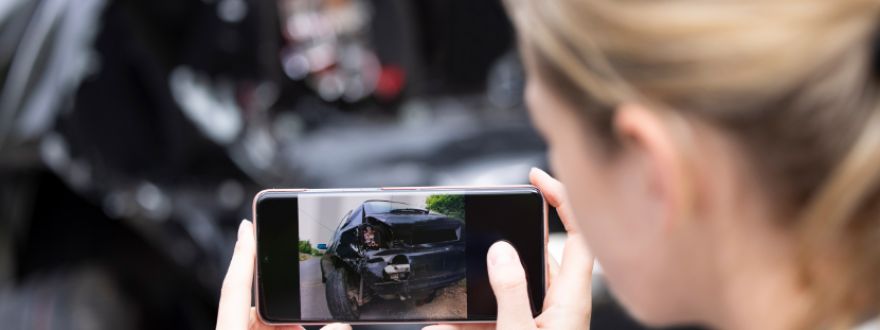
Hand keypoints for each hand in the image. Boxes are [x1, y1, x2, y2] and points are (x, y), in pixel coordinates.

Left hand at [216, 220, 349, 329]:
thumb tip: (343, 326)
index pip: (236, 286)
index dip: (243, 253)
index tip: (247, 226)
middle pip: (262, 305)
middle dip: (288, 304)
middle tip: (301, 320)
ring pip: (274, 320)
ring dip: (294, 324)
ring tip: (309, 328)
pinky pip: (278, 329)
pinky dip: (293, 329)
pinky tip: (313, 329)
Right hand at [425, 168, 593, 329]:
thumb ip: (510, 291)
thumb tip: (500, 251)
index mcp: (570, 300)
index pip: (579, 236)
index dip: (563, 200)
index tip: (536, 178)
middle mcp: (559, 307)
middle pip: (536, 256)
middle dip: (503, 244)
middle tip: (482, 227)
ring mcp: (541, 321)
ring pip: (508, 290)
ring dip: (477, 290)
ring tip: (449, 303)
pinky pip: (494, 317)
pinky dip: (467, 321)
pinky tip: (443, 325)